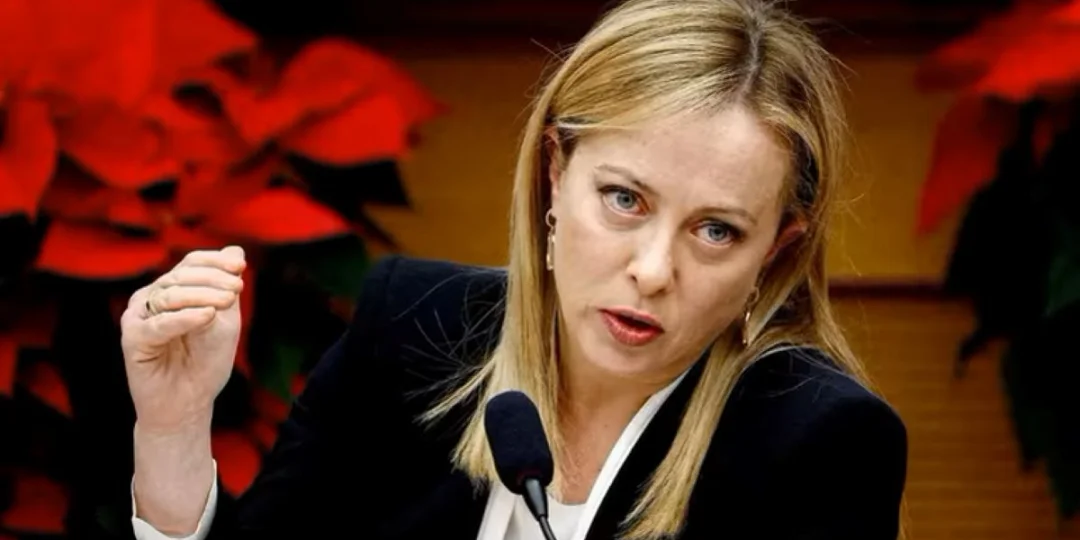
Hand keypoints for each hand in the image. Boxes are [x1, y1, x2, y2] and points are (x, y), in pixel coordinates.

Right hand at [121, 246, 245, 433]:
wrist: (189, 403)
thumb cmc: (206, 362)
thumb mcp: (225, 320)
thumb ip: (227, 287)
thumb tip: (235, 250)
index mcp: (171, 289)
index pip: (191, 263)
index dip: (215, 262)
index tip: (241, 269)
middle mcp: (150, 298)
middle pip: (181, 276)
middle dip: (213, 279)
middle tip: (237, 289)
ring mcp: (138, 317)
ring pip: (170, 295)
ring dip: (203, 295)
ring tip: (227, 302)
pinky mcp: (132, 339)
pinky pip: (159, 324)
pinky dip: (185, 317)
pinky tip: (207, 315)